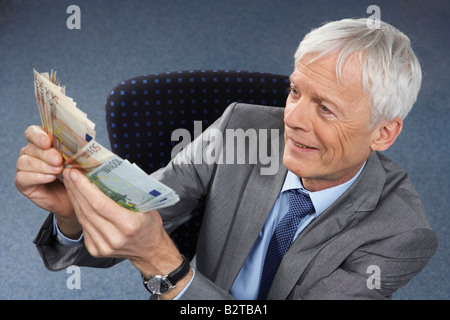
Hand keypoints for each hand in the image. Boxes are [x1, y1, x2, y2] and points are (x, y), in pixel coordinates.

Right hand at [15, 126, 80, 235]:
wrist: (75, 198)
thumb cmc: (76, 176)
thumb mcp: (78, 161)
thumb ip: (75, 151)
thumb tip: (82, 144)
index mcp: (43, 143)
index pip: (33, 133)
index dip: (38, 135)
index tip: (48, 142)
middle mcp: (31, 153)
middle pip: (31, 148)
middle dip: (46, 154)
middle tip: (59, 161)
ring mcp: (24, 168)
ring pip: (25, 162)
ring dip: (42, 166)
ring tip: (58, 171)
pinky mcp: (22, 183)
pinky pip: (23, 177)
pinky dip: (37, 177)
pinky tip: (50, 178)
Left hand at [62, 168, 190, 298]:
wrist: (150, 250)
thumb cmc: (149, 225)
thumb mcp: (146, 206)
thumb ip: (129, 193)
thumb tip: (109, 173)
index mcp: (129, 225)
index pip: (100, 204)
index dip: (85, 188)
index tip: (76, 173)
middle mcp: (115, 237)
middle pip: (88, 210)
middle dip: (76, 189)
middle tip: (69, 173)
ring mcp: (103, 246)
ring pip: (83, 218)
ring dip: (74, 199)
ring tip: (70, 183)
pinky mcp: (96, 250)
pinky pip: (84, 227)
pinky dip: (79, 211)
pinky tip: (77, 199)